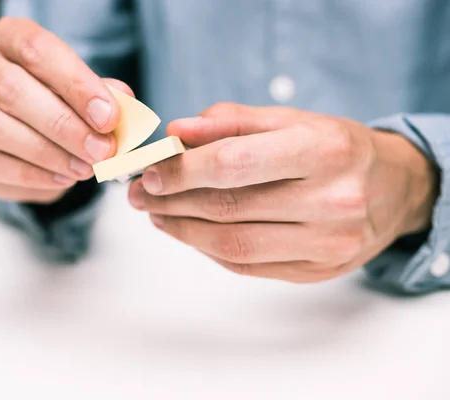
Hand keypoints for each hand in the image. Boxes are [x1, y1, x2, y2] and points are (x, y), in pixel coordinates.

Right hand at [0, 17, 131, 202]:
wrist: (29, 135)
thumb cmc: (60, 104)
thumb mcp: (85, 94)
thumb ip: (103, 96)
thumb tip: (123, 103)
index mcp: (11, 38)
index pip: (38, 51)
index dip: (76, 85)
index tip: (108, 118)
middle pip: (10, 89)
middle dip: (63, 126)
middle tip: (99, 151)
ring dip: (44, 153)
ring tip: (82, 170)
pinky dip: (26, 175)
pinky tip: (59, 180)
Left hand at [128, 104, 437, 282]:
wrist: (394, 189)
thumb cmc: (335, 148)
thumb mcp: (292, 119)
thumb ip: (233, 120)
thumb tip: (177, 131)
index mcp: (325, 150)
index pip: (236, 164)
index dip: (183, 171)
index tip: (151, 173)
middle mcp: (332, 201)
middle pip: (229, 209)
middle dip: (172, 202)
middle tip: (141, 195)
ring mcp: (328, 244)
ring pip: (234, 245)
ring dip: (184, 231)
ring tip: (157, 214)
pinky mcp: (318, 271)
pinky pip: (248, 266)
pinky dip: (209, 249)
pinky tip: (189, 231)